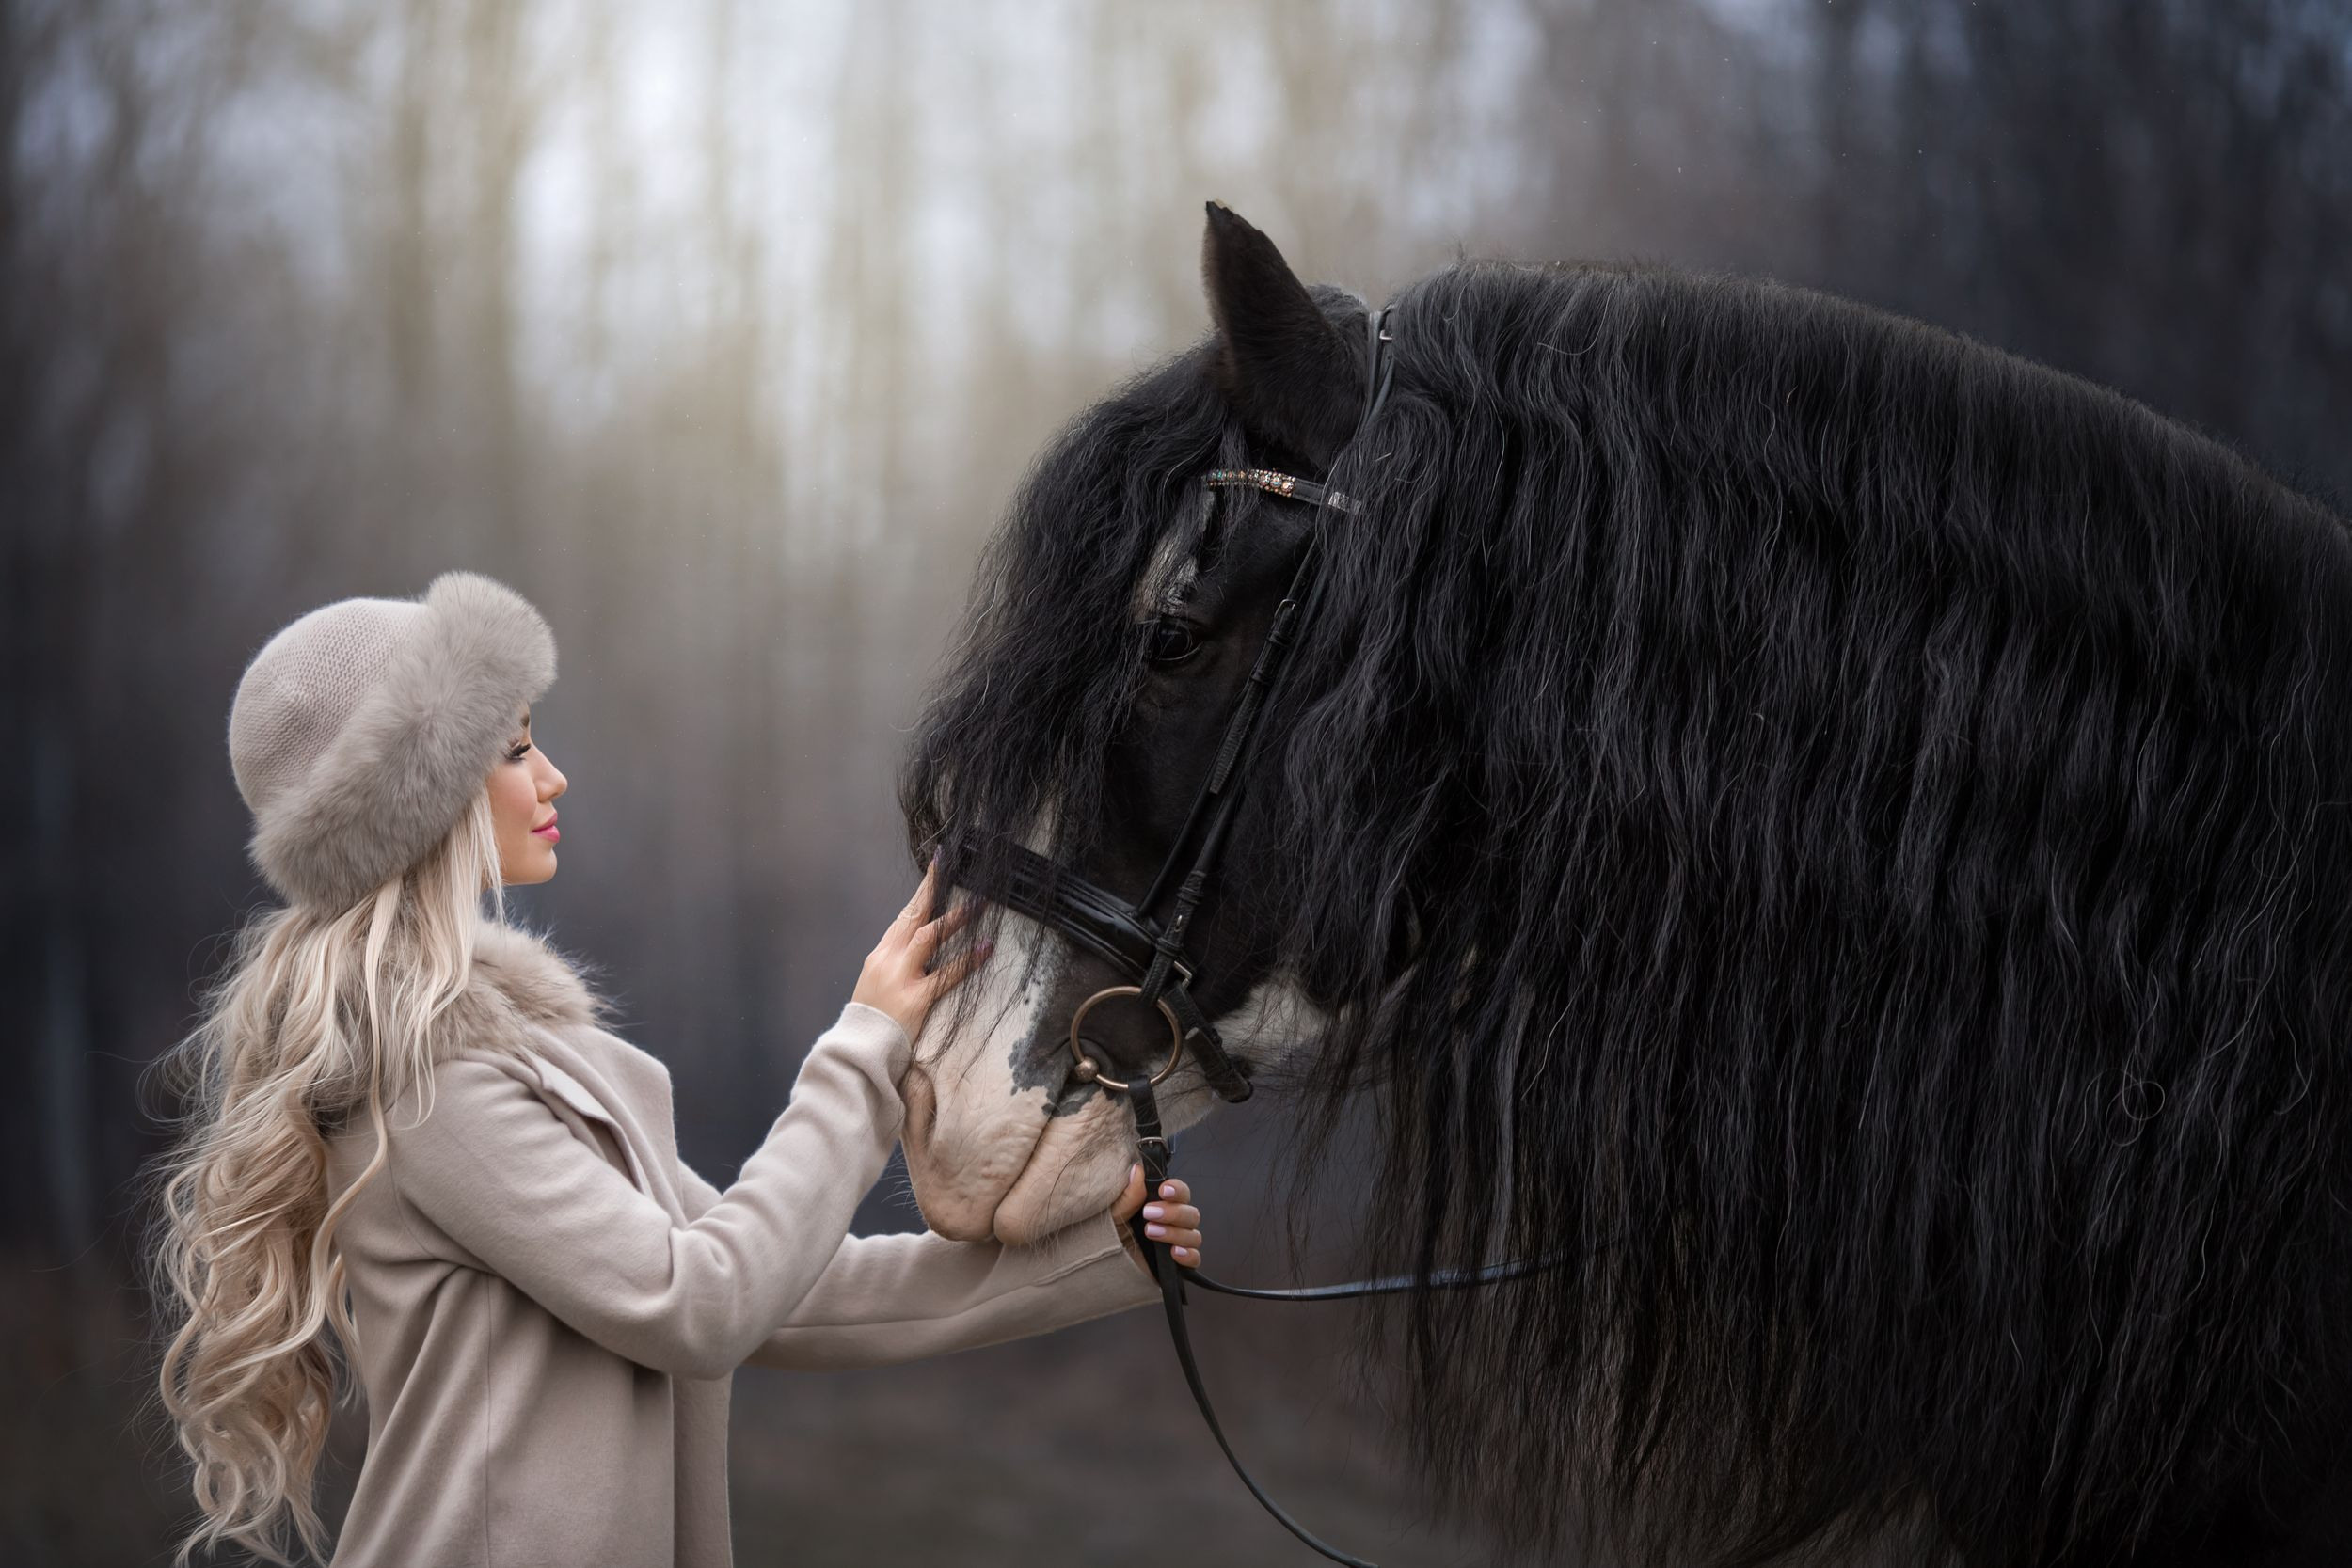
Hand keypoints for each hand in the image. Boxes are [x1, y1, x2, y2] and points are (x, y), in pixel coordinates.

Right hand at [851, 860, 988, 1043]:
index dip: (921, 892)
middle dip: (933, 890)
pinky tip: (985, 948)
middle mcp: (889, 960)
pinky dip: (968, 960)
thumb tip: (921, 945)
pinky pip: (947, 975)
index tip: (936, 868)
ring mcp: (901, 978)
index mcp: (880, 954)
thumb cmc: (872, 1018)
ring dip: (955, 919)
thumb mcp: (877, 982)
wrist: (859, 1049)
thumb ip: (897, 962)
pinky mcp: (916, 999)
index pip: (903, 916)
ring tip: (978, 905)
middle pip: (914, 917)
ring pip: (929, 937)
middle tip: (952, 869)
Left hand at [1113, 1162, 1202, 1273]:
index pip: (1181, 1192)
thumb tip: (1138, 1169)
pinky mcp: (1175, 1264)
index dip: (1177, 1189)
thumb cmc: (1106, 1233)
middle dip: (1173, 1212)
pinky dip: (1188, 1255)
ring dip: (1174, 1233)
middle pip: (1191, 1213)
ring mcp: (1176, 1243)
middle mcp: (1172, 1222)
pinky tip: (1174, 1252)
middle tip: (1149, 1213)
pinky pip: (1194, 1259)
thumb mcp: (1113, 1212)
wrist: (1099, 1263)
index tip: (1163, 1190)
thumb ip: (1128, 1194)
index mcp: (1160, 1204)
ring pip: (1193, 1235)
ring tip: (1150, 1232)